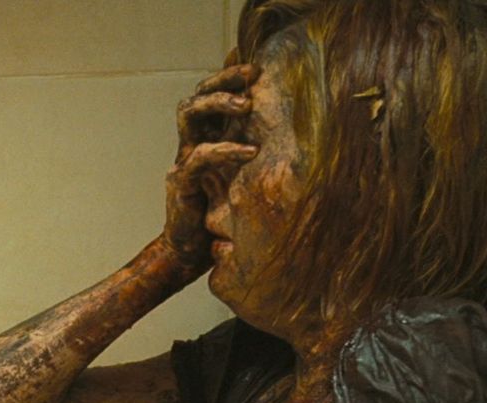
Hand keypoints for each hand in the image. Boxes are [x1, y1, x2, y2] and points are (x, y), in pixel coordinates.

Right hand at [161, 61, 260, 269]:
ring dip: (218, 103)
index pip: (213, 96)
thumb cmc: (223, 218)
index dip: (229, 76)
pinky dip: (225, 149)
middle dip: (224, 80)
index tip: (255, 63)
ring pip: (190, 115)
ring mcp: (184, 162)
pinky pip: (200, 157)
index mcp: (207, 139)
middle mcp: (192, 144)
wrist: (192, 254)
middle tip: (252, 73)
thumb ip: (261, 158)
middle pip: (198, 96)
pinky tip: (250, 151)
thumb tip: (304, 141)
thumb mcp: (248, 181)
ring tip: (246, 104)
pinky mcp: (182, 184)